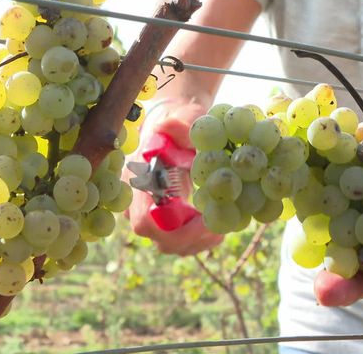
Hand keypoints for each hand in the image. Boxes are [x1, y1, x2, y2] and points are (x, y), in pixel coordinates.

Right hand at [123, 99, 223, 255]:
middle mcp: (141, 206)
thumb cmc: (176, 121)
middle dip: (194, 238)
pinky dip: (204, 238)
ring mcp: (155, 218)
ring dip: (201, 240)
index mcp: (139, 183)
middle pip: (163, 241)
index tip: (204, 218)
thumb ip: (179, 123)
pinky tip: (221, 223)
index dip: (174, 228)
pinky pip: (184, 242)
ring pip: (175, 246)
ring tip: (223, 225)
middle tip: (220, 228)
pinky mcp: (168, 223)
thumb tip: (173, 127)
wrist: (173, 128)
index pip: (146, 221)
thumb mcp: (180, 117)